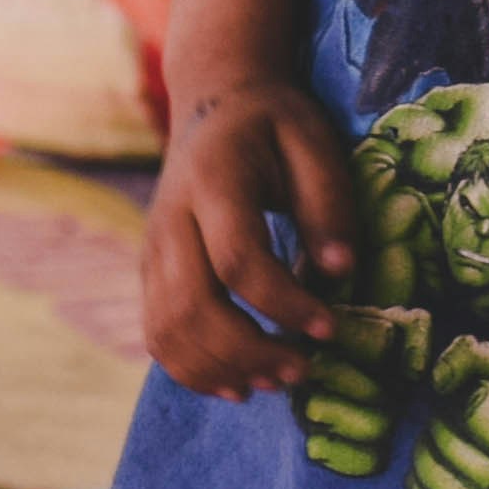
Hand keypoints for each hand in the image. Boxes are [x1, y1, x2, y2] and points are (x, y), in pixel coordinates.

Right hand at [144, 80, 359, 398]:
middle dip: (249, 350)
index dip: (283, 303)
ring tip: (275, 381)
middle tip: (304, 369)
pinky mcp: (149, 273)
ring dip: (221, 368)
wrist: (213, 105)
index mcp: (212, 180)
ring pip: (167, 329)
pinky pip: (157, 335)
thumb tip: (339, 271)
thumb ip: (328, 202)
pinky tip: (237, 383)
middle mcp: (170, 219)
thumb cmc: (274, 125)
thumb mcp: (313, 142)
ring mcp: (152, 249)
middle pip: (192, 306)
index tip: (330, 328)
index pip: (238, 260)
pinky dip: (192, 370)